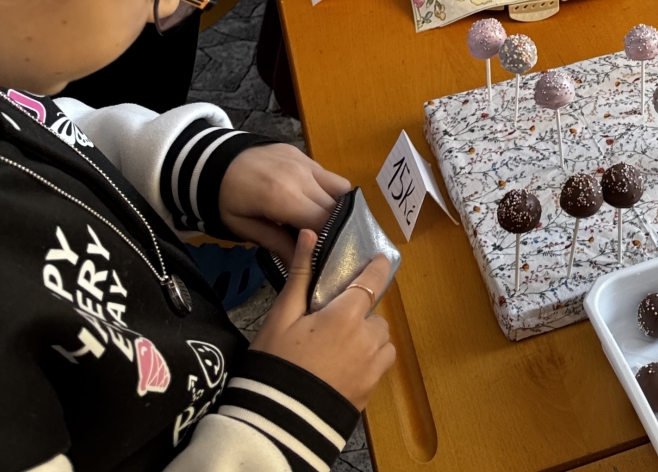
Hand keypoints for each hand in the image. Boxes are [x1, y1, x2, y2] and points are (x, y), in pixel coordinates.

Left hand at [219, 144, 351, 263]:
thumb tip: (299, 265)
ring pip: (341, 187)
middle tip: (328, 243)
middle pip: (337, 205)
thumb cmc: (226, 199)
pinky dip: (328, 191)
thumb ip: (275, 243)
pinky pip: (328, 176)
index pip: (323, 221)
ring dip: (337, 207)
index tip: (326, 254)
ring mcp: (306, 163)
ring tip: (324, 222)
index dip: (328, 240)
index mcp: (283, 198)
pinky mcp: (305, 156)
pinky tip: (314, 203)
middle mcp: (302, 177)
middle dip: (337, 227)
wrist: (216, 161)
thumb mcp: (244, 227)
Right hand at [251, 228, 395, 409]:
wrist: (275, 423)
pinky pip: (379, 367)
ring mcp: (372, 368)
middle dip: (362, 314)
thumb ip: (301, 274)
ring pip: (382, 342)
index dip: (379, 267)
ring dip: (369, 339)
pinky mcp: (370, 392)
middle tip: (335, 323)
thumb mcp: (282, 316)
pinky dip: (369, 362)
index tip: (380, 258)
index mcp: (347, 315)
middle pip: (376, 315)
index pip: (373, 281)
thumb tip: (310, 234)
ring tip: (340, 347)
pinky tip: (344, 369)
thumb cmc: (275, 362)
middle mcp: (367, 338)